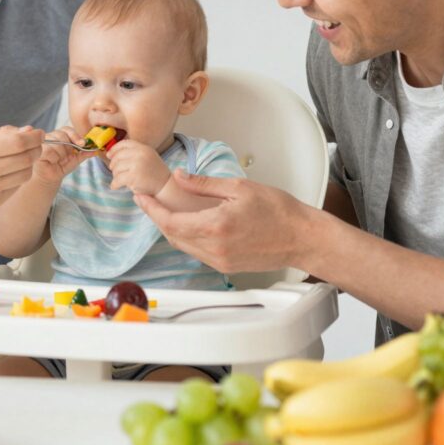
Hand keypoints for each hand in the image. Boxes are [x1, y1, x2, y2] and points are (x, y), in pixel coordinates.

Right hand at [0, 126, 44, 216]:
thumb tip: (30, 131)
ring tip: (22, 158)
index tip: (39, 134)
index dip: (34, 137)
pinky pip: (17, 186)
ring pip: (25, 173)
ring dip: (29, 164)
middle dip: (36, 149)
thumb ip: (2, 134)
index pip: (18, 142)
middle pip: (26, 158)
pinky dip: (18, 177)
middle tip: (36, 145)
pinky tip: (9, 172)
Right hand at [33, 126, 95, 184]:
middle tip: (67, 156)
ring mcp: (44, 142)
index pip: (67, 129)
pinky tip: (52, 161)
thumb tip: (95, 150)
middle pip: (62, 135)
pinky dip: (54, 157)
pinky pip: (50, 150)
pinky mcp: (38, 150)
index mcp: (61, 136)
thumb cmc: (61, 166)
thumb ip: (84, 154)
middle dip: (68, 148)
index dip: (75, 135)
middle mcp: (51, 136)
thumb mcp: (75, 160)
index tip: (82, 144)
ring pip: (57, 143)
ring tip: (58, 160)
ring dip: (61, 155)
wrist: (50, 177)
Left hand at [106, 139, 170, 194]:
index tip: (109, 155)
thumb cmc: (155, 174)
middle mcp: (141, 154)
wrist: (165, 187)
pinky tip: (115, 186)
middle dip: (113, 164)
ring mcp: (137, 164)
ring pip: (116, 168)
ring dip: (115, 176)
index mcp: (144, 148)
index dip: (114, 149)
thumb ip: (134, 154)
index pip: (125, 144)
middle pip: (118, 156)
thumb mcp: (147, 157)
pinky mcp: (133, 176)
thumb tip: (112, 154)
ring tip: (120, 180)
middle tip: (114, 171)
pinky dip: (114, 184)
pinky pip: (117, 179)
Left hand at [134, 170, 321, 273]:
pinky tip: (187, 223)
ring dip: (170, 228)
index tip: (141, 197)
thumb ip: (204, 185)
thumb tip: (180, 177)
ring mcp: (220, 261)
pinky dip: (187, 237)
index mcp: (216, 227)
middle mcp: (215, 249)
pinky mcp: (226, 267)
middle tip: (147, 199)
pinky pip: (197, 252)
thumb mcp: (239, 188)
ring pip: (183, 246)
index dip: (151, 209)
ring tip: (164, 209)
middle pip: (172, 236)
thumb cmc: (279, 212)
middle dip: (156, 217)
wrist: (302, 238)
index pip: (170, 221)